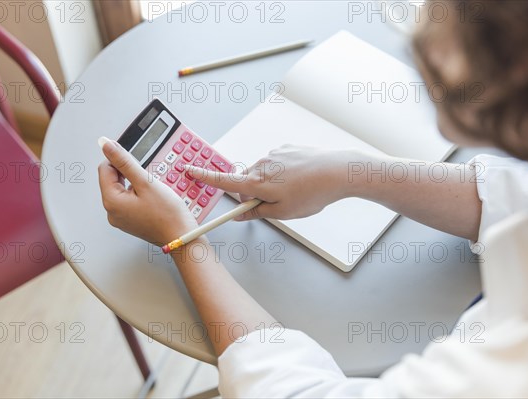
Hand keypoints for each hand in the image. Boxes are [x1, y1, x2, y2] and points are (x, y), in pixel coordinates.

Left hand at [97, 137, 197, 244]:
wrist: (181, 236)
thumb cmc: (167, 215)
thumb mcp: (146, 182)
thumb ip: (125, 162)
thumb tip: (107, 146)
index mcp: (112, 202)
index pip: (105, 169)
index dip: (118, 159)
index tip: (132, 156)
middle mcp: (112, 212)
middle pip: (112, 179)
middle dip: (128, 172)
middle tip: (146, 175)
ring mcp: (121, 218)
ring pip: (121, 189)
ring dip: (134, 182)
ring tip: (152, 188)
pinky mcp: (130, 220)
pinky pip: (129, 200)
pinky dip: (138, 193)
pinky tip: (151, 196)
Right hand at [185, 144, 364, 220]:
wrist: (338, 171)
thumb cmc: (313, 194)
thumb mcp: (284, 213)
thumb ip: (258, 212)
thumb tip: (243, 213)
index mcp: (257, 183)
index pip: (223, 180)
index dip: (204, 176)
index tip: (189, 170)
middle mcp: (262, 165)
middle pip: (245, 181)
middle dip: (253, 193)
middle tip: (275, 203)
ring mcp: (274, 154)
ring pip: (262, 172)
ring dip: (271, 182)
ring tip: (295, 190)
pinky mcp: (286, 148)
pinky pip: (276, 163)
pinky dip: (283, 172)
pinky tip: (300, 178)